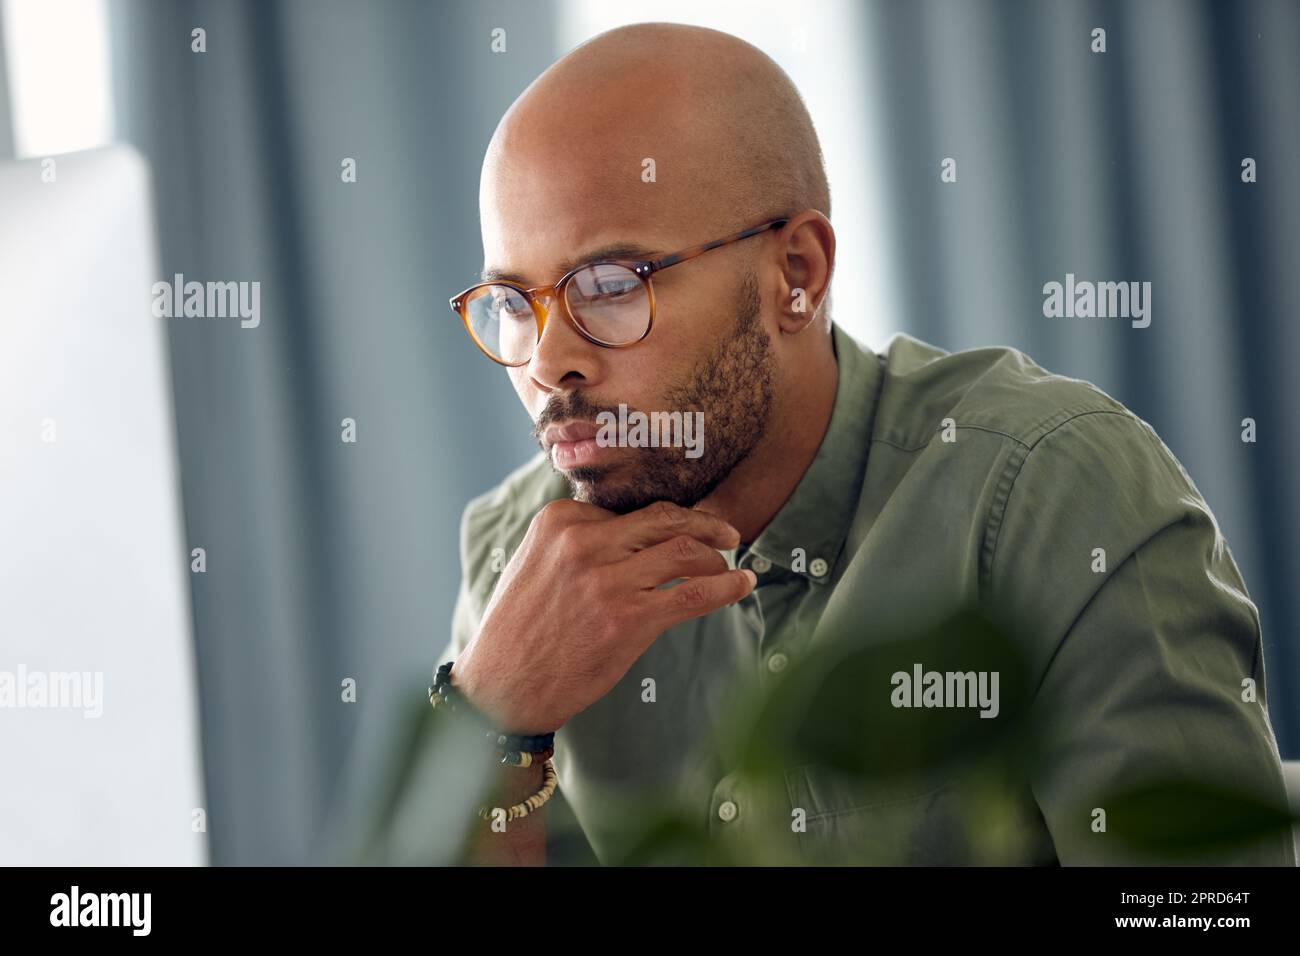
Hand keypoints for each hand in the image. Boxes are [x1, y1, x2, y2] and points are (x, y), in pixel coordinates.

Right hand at [453, 499, 754, 731]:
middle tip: (728, 533)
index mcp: (559, 520)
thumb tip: (632, 531)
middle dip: (705, 524)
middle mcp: (584, 542)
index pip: (630, 511)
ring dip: (717, 557)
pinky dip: (727, 586)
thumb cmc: (519, 629)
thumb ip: (576, 540)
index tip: (681, 534)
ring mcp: (607, 580)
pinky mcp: (628, 619)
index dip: (663, 525)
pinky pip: (694, 593)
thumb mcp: (535, 562)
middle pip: (665, 519)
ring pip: (685, 551)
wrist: (502, 687)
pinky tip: (743, 583)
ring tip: (729, 566)